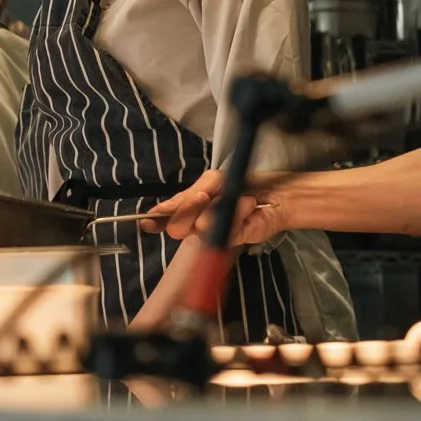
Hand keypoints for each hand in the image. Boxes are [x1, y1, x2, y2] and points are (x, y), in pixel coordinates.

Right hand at [141, 170, 284, 245]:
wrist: (274, 193)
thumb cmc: (243, 184)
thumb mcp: (212, 180)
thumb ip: (189, 194)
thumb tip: (167, 208)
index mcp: (189, 207)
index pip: (166, 216)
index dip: (155, 220)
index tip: (146, 222)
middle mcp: (197, 222)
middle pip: (177, 227)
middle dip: (188, 209)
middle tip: (204, 195)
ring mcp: (213, 233)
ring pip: (200, 226)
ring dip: (219, 206)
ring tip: (238, 198)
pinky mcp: (231, 240)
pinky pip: (225, 228)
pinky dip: (238, 212)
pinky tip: (247, 205)